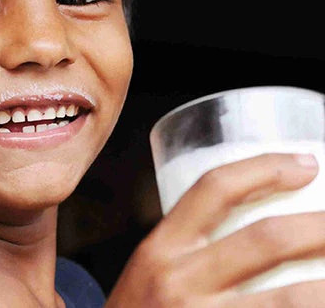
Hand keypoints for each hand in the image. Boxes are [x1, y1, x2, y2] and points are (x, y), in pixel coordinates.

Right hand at [105, 153, 324, 306]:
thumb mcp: (150, 272)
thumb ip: (190, 249)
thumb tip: (261, 225)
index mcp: (160, 248)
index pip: (214, 189)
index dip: (265, 169)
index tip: (306, 164)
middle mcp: (180, 280)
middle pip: (266, 239)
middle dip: (321, 227)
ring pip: (291, 297)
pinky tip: (321, 301)